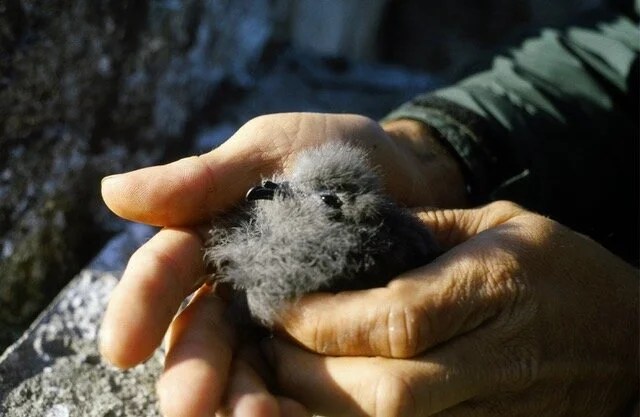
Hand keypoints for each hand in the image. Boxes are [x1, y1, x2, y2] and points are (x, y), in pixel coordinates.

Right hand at [98, 113, 466, 415]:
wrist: (412, 174)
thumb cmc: (335, 152)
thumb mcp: (272, 150)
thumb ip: (203, 178)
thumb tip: (111, 193)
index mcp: (211, 237)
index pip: (165, 272)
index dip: (140, 304)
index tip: (120, 347)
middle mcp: (236, 287)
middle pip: (201, 336)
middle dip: (190, 371)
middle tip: (187, 408)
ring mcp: (279, 318)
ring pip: (246, 367)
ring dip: (239, 400)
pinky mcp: (323, 339)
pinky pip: (301, 378)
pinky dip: (294, 402)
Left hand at [265, 201, 638, 416]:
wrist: (629, 339)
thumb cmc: (560, 269)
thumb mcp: (498, 223)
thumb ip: (420, 230)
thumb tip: (344, 238)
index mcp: (492, 287)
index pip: (391, 318)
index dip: (322, 320)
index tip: (278, 305)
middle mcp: (492, 356)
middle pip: (380, 390)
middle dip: (307, 374)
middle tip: (268, 346)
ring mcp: (493, 409)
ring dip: (323, 407)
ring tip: (285, 375)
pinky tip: (329, 400)